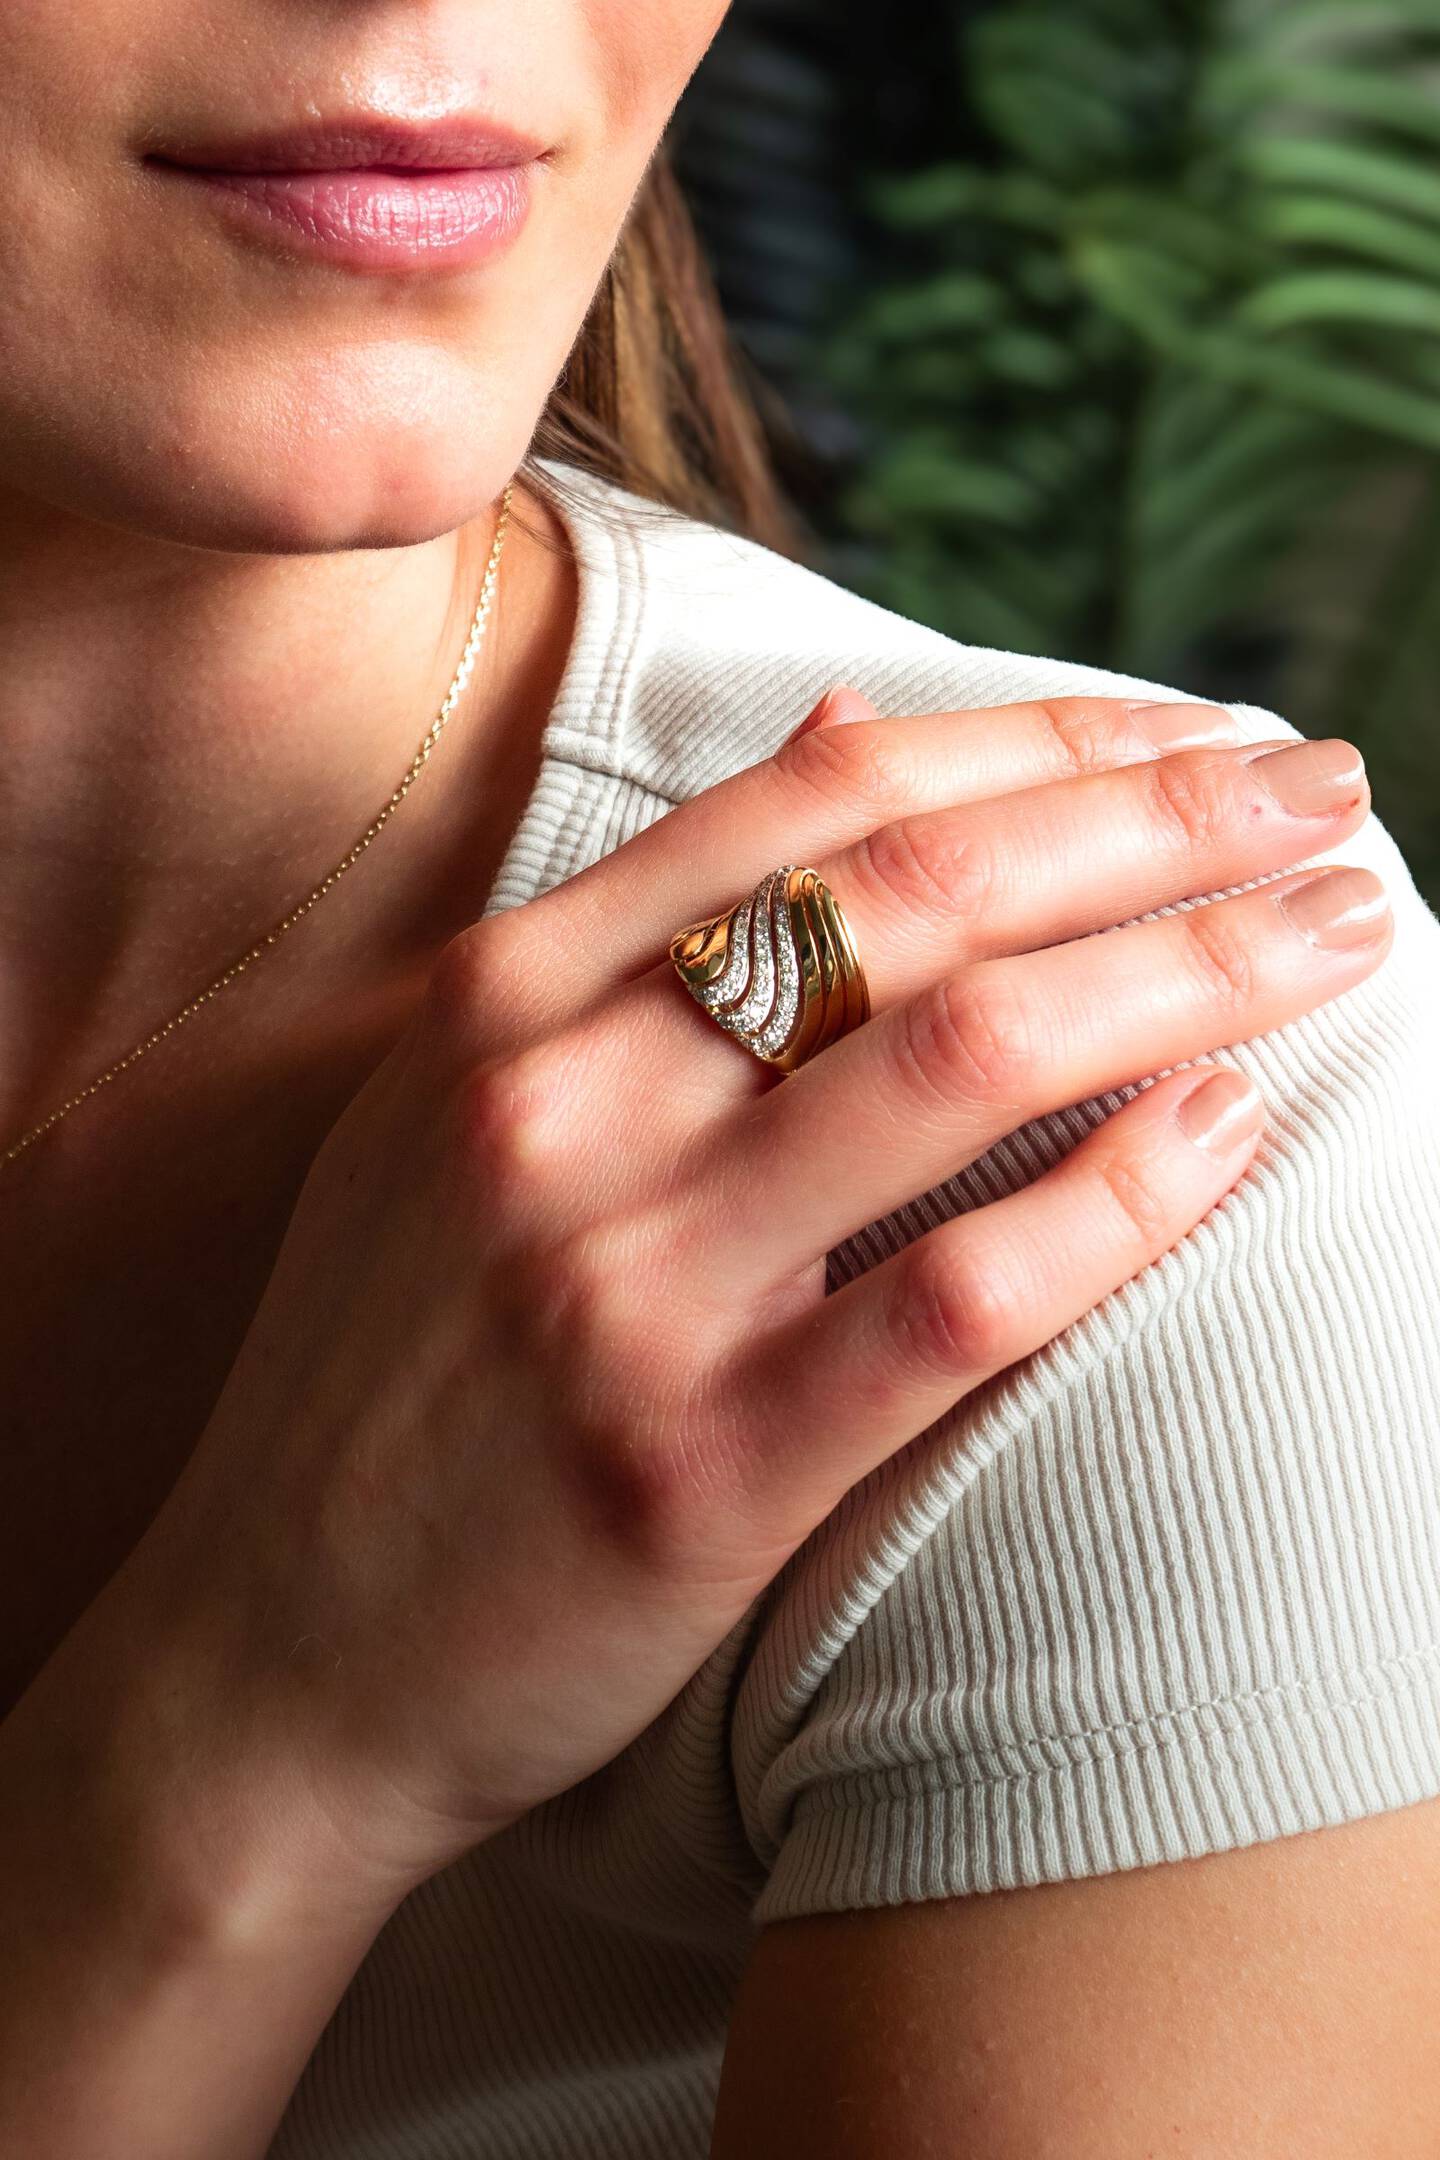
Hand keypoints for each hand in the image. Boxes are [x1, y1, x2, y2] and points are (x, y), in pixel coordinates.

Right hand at [115, 688, 1387, 1906]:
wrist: (275, 1653)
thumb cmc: (396, 1367)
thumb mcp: (455, 1102)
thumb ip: (642, 920)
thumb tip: (840, 735)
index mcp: (503, 997)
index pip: (824, 800)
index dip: (1046, 741)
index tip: (1201, 734)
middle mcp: (556, 1107)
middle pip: (920, 895)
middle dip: (1161, 823)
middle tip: (1329, 796)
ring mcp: (622, 1284)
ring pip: (962, 1059)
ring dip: (1190, 972)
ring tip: (1338, 933)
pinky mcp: (693, 1466)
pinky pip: (953, 1298)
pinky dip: (1116, 1201)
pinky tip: (1233, 1133)